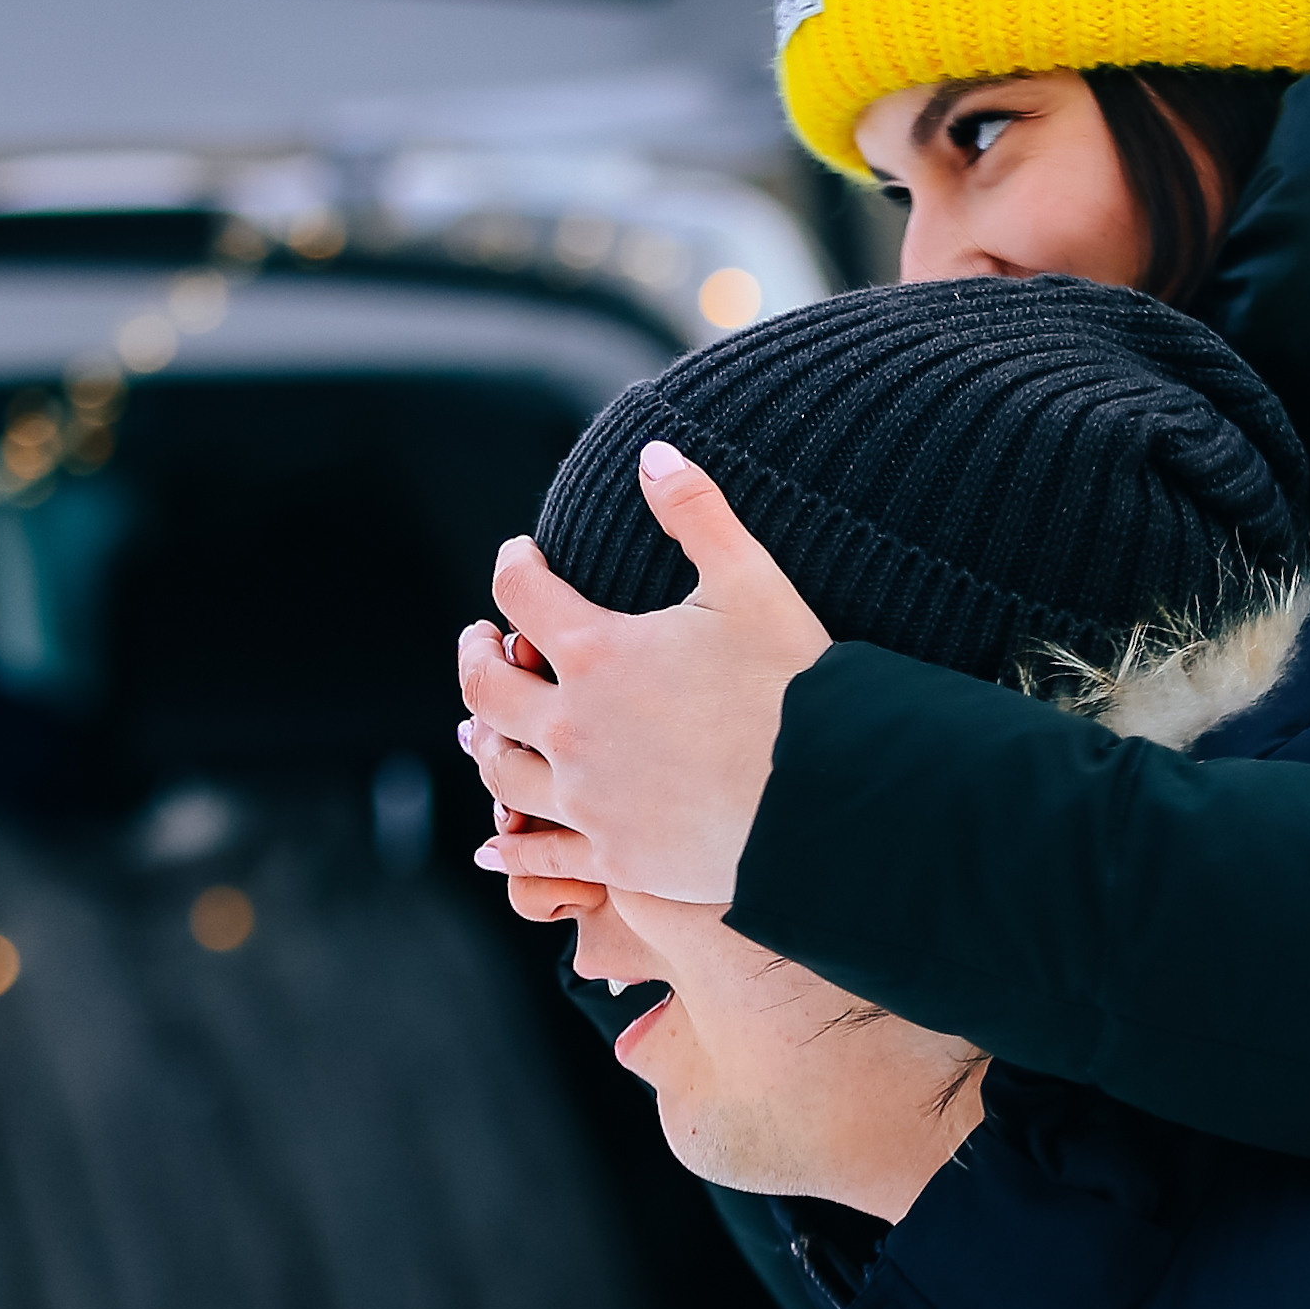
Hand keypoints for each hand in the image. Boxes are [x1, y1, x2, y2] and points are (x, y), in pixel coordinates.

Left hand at [457, 442, 830, 908]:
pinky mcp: (614, 856)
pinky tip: (495, 844)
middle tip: (482, 639)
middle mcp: (574, 727)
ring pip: (501, 769)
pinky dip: (510, 848)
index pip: (521, 591)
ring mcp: (588, 798)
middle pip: (485, 685)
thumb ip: (697, 511)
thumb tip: (652, 452)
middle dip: (477, 653)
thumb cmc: (795, 686)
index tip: (522, 556)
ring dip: (484, 741)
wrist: (831, 798)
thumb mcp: (752, 581)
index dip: (515, 564)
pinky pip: (539, 857)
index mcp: (597, 652)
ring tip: (481, 728)